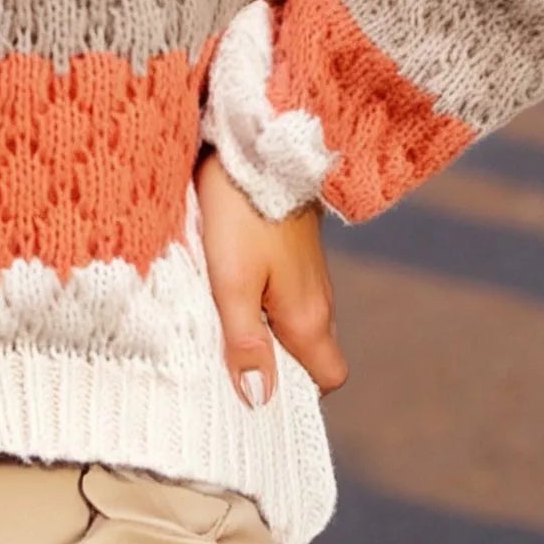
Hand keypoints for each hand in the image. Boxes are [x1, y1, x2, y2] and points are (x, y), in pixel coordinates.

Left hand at [196, 146, 347, 408]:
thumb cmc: (240, 213)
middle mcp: (318, 298)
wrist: (257, 143)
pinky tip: (224, 287)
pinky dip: (259, 299)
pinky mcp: (292, 248)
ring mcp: (308, 271)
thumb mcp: (231, 283)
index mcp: (309, 316)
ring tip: (216, 326)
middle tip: (225, 363)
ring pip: (292, 319)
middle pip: (309, 352)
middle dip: (274, 364)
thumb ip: (245, 342)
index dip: (297, 393)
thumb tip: (260, 400)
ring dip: (261, 329)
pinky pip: (282, 290)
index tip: (255, 393)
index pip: (328, 378)